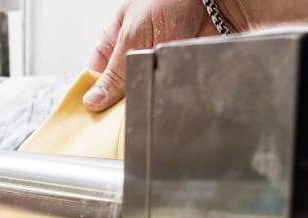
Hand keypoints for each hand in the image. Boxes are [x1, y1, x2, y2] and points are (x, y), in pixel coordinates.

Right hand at [83, 0, 250, 111]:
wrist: (215, 2)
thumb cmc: (170, 1)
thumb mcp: (132, 36)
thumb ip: (114, 72)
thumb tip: (92, 100)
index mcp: (113, 42)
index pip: (96, 77)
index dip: (95, 96)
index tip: (96, 115)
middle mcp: (133, 55)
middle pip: (119, 91)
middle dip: (121, 103)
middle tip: (122, 114)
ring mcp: (155, 66)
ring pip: (143, 94)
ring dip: (146, 100)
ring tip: (147, 103)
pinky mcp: (176, 75)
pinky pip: (165, 95)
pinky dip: (165, 100)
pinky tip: (164, 102)